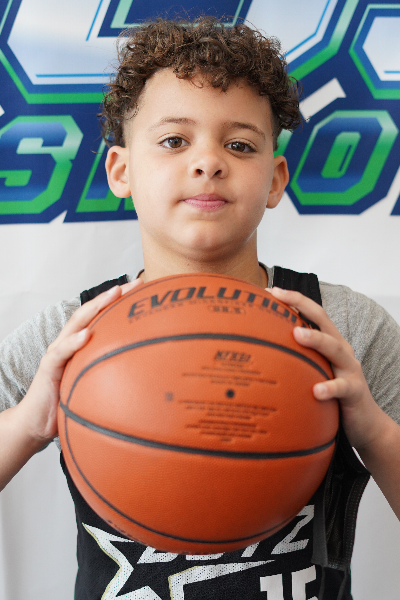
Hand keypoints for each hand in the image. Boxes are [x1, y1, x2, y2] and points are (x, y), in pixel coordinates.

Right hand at [19, 279, 142, 446]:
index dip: (121, 301)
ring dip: (95, 307)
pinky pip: (61, 352)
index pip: (102, 316)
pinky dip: (73, 342)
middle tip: (135, 284)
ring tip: (113, 295)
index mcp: (82, 344)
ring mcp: (58, 352)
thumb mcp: (98, 386)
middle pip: (92, 311)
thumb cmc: (68, 401)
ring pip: (77, 323)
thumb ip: (116, 376)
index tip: (145, 290)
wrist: (38, 423)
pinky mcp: (48, 367)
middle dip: (113, 295)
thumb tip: (151, 378)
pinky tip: (86, 335)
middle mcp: (70, 342)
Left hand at [269, 286, 385, 450]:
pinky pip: (342, 387)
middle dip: (303, 307)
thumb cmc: (333, 395)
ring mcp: (350, 370)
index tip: (271, 291)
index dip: (295, 300)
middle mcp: (342, 351)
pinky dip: (329, 388)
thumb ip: (296, 360)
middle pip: (324, 323)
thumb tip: (258, 354)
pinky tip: (316, 391)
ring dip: (316, 340)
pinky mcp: (355, 391)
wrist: (365, 422)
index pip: (314, 314)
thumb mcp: (315, 372)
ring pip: (335, 348)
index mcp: (330, 343)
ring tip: (297, 335)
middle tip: (280, 299)